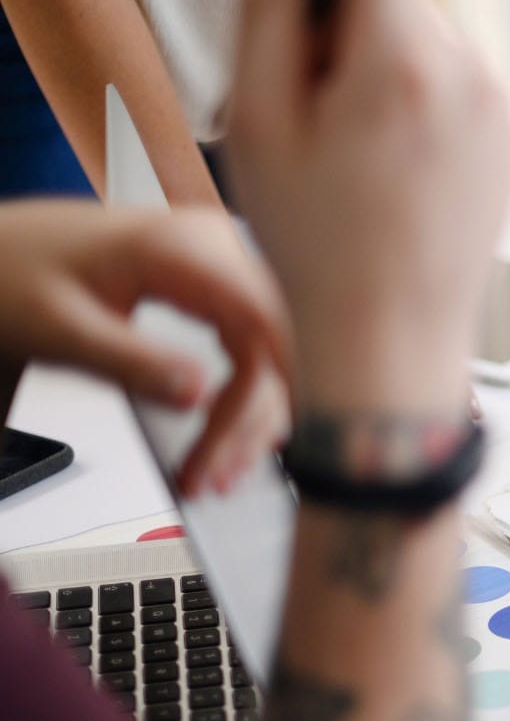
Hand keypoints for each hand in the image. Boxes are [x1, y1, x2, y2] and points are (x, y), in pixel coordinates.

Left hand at [0, 201, 290, 493]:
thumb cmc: (13, 271)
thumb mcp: (62, 326)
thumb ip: (132, 361)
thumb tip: (198, 396)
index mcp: (181, 246)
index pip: (257, 323)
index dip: (260, 391)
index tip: (236, 448)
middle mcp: (215, 247)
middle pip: (273, 341)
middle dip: (254, 415)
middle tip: (220, 474)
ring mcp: (221, 264)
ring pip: (271, 348)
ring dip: (255, 412)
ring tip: (222, 468)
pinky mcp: (216, 285)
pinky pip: (253, 342)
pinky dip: (246, 391)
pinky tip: (237, 430)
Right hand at [224, 0, 509, 414]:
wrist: (391, 339)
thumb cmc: (317, 246)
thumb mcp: (259, 118)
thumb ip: (268, 5)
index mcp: (406, 63)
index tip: (296, 2)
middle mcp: (471, 78)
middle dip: (346, 25)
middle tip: (304, 102)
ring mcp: (501, 112)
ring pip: (428, 42)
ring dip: (380, 67)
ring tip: (343, 146)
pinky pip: (456, 88)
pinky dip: (417, 105)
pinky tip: (385, 166)